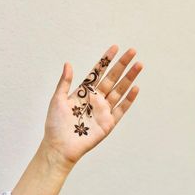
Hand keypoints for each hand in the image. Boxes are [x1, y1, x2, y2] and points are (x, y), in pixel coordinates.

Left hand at [42, 45, 142, 164]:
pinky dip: (129, 99)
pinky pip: (121, 109)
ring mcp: (103, 110)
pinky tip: (135, 88)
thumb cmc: (56, 124)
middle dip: (122, 65)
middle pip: (112, 78)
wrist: (60, 146)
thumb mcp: (57, 100)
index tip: (114, 48)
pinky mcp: (109, 123)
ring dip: (129, 78)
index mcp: (83, 92)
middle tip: (132, 51)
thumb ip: (65, 82)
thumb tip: (68, 64)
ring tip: (138, 65)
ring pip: (120, 91)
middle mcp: (96, 99)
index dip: (106, 60)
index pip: (98, 72)